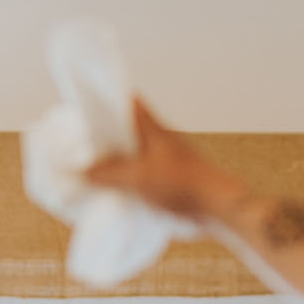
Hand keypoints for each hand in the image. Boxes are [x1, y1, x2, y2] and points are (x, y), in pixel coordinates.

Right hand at [88, 100, 239, 222]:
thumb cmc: (180, 183)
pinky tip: (123, 189)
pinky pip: (149, 172)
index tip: (92, 102)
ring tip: (99, 167)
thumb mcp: (138, 178)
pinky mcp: (176, 178)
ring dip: (123, 158)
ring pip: (140, 152)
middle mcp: (163, 140)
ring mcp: (170, 159)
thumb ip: (110, 174)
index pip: (132, 104)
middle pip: (133, 130)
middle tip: (87, 143)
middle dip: (111, 135)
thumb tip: (85, 172)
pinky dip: (134, 176)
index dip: (112, 99)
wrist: (218, 204)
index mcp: (155, 130)